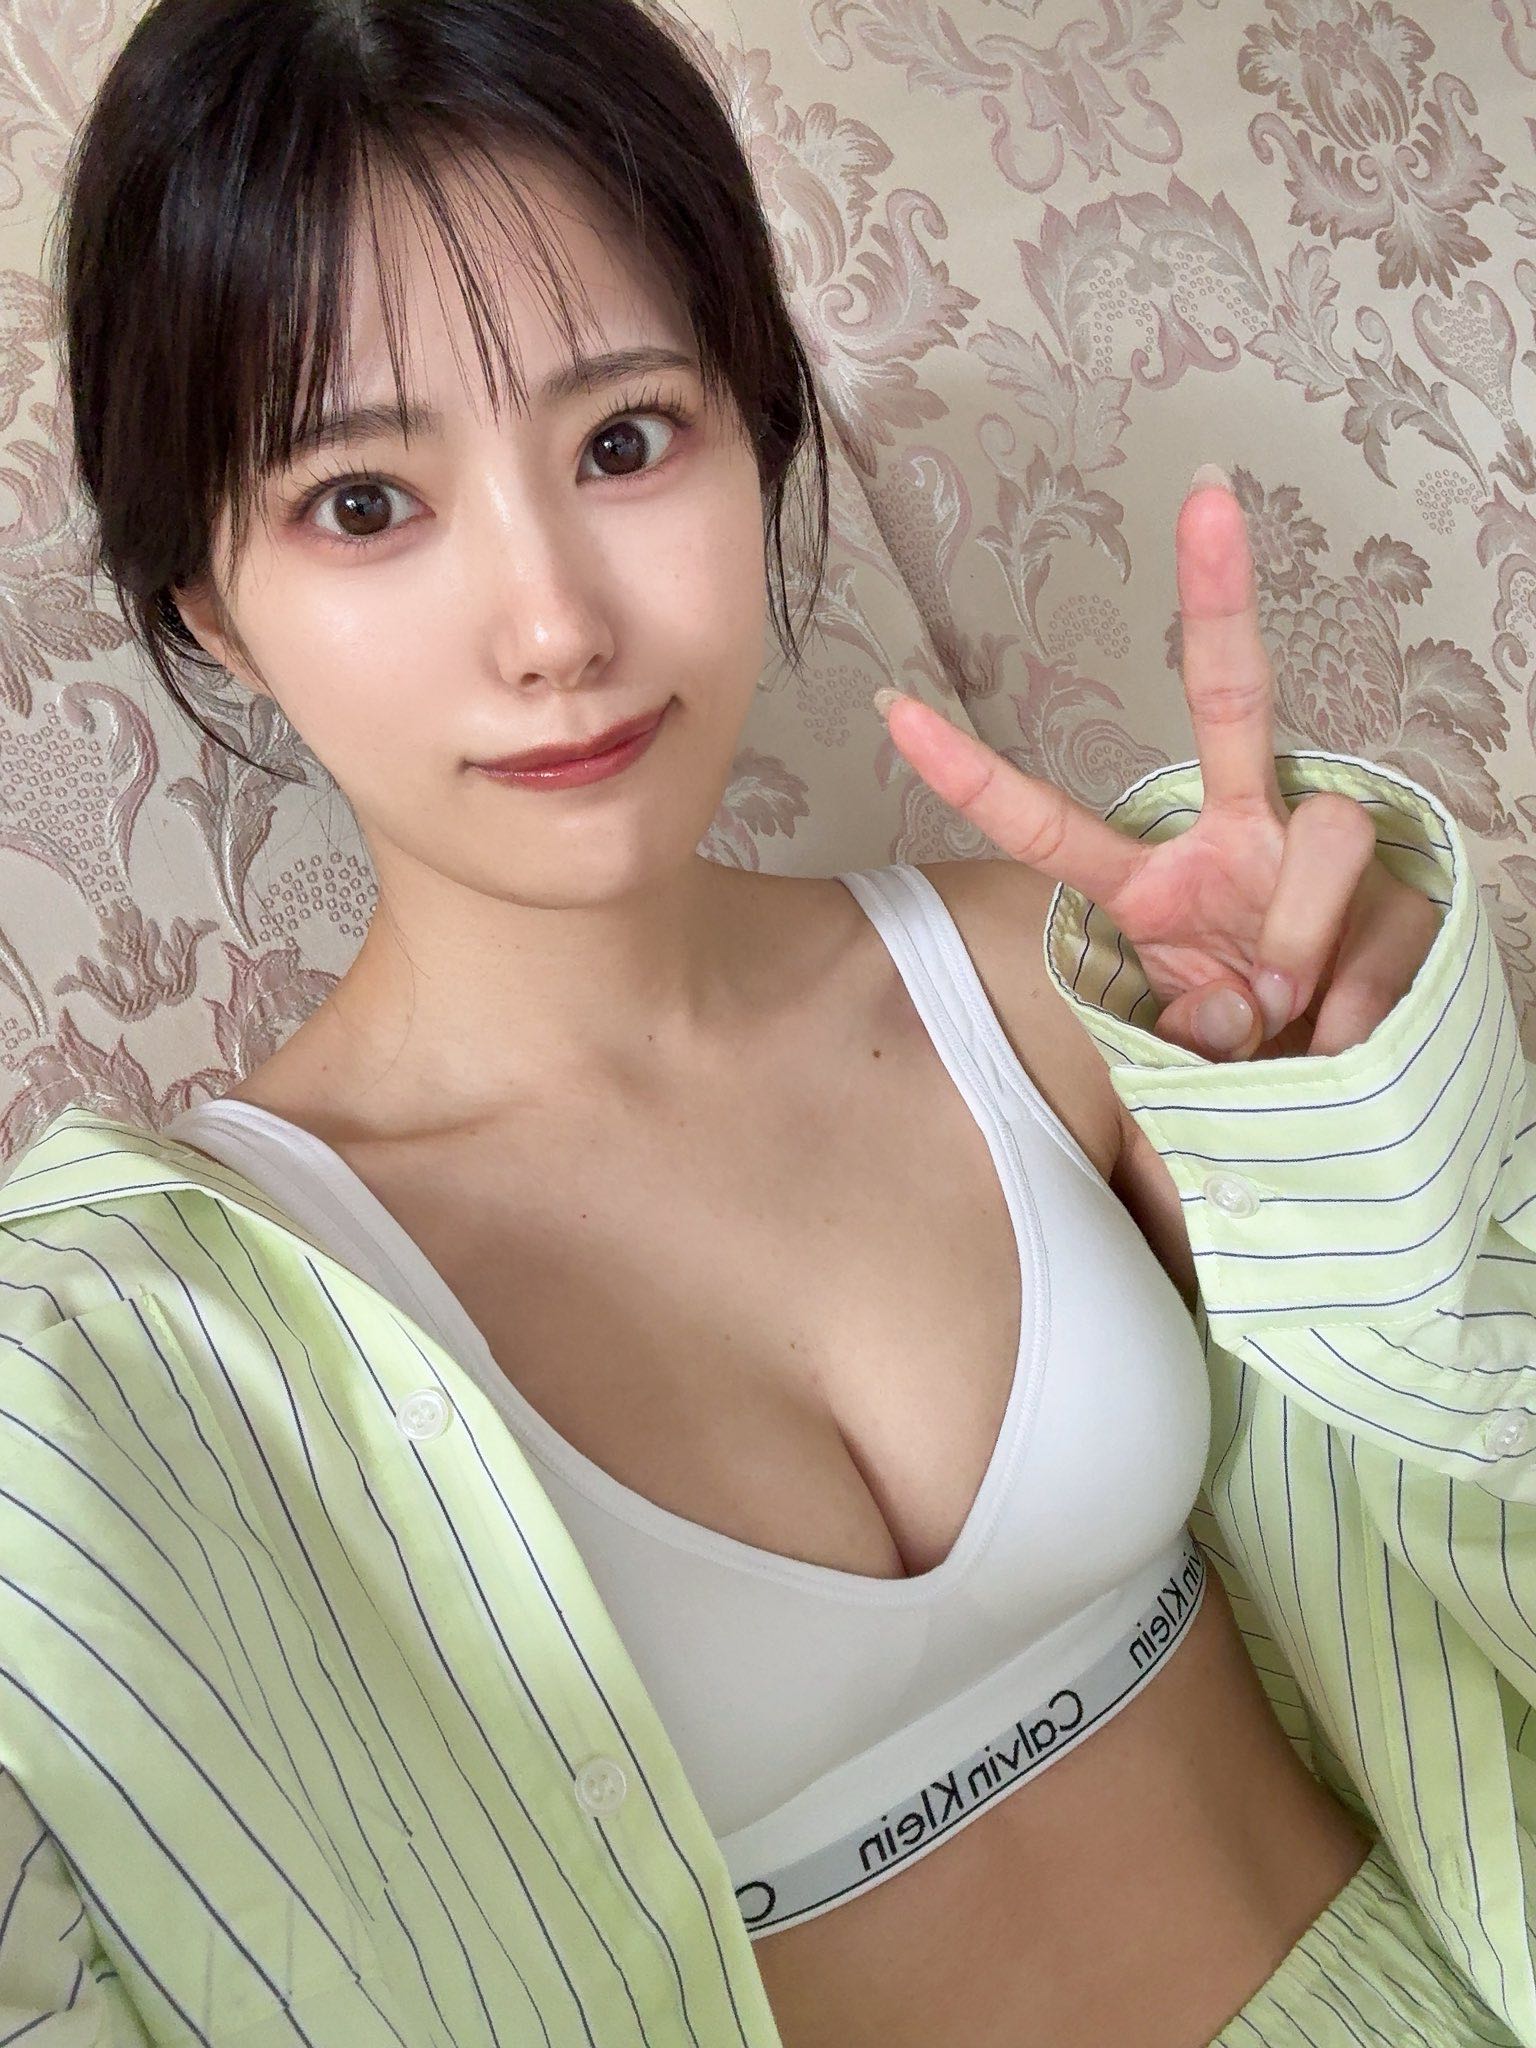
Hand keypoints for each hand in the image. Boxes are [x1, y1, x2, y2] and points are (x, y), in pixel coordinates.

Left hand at [875, 469, 1442, 1061]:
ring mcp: (1317, 851)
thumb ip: (1197, 1042)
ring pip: (1323, 837)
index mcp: (1155, 883)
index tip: (893, 708)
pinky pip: (1379, 927)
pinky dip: (1355, 1006)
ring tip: (1293, 1024)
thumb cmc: (1249, 1062)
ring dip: (1301, 949)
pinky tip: (1338, 1036)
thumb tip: (1245, 1010)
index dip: (974, 777)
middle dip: (1219, 597)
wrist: (1346, 1092)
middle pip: (1231, 698)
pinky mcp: (1398, 890)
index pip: (1054, 825)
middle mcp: (1234, 839)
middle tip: (1208, 499)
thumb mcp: (1192, 1066)